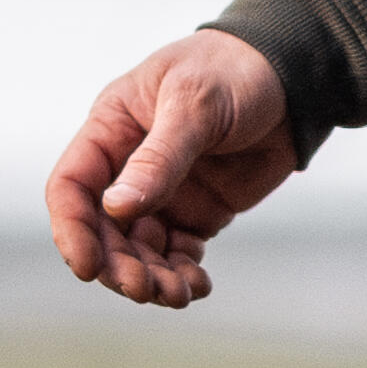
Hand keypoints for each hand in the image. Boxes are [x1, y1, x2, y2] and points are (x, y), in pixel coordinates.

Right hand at [43, 31, 301, 308]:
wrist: (294, 77)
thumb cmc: (234, 71)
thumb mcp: (193, 104)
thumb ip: (158, 158)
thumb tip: (116, 209)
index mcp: (110, 129)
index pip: (72, 187)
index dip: (72, 230)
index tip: (87, 268)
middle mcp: (127, 166)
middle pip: (103, 230)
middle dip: (118, 264)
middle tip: (144, 289)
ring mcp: (162, 193)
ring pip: (139, 250)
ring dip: (151, 277)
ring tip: (177, 295)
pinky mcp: (197, 213)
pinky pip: (178, 254)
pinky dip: (182, 274)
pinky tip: (197, 286)